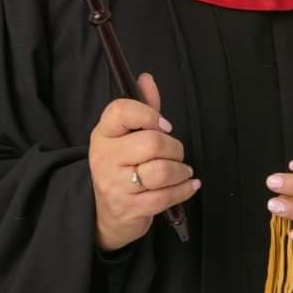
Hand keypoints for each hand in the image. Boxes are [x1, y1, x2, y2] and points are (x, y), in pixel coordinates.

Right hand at [88, 71, 200, 251]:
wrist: (106, 215)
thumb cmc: (122, 167)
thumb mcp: (127, 136)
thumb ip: (142, 107)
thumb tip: (147, 78)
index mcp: (103, 134)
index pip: (120, 111)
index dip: (148, 114)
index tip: (165, 125)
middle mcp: (104, 157)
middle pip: (151, 143)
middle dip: (174, 147)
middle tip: (176, 153)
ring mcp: (115, 185)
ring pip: (161, 171)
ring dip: (180, 170)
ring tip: (182, 170)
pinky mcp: (129, 208)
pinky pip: (166, 196)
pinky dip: (184, 189)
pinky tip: (189, 184)